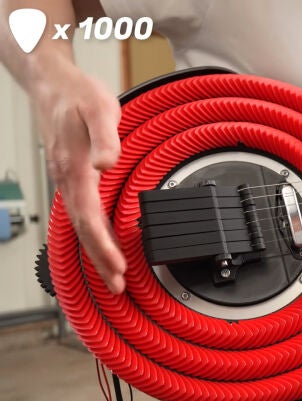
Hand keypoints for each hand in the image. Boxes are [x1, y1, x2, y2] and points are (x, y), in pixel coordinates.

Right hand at [32, 62, 125, 292]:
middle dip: (100, 261)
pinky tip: (103, 242)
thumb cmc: (77, 94)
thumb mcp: (100, 109)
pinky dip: (92, 234)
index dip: (103, 245)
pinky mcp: (70, 176)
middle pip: (83, 230)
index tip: (118, 267)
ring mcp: (66, 179)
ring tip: (112, 275)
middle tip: (118, 286)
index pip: (89, 218)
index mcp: (74, 169)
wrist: (52, 82)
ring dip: (96, 251)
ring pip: (80, 224)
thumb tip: (106, 165)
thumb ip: (106, 138)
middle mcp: (67, 179)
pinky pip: (80, 213)